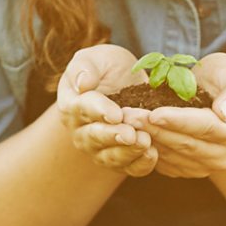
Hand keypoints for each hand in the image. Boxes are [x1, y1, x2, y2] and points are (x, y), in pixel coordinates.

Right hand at [56, 44, 157, 176]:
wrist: (126, 82)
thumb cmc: (107, 67)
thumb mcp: (97, 58)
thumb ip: (85, 67)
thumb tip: (82, 83)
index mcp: (72, 105)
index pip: (82, 109)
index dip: (100, 112)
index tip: (116, 114)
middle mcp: (81, 131)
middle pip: (94, 138)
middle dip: (114, 136)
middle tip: (131, 134)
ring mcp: (99, 148)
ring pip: (110, 157)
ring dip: (128, 152)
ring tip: (145, 143)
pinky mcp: (119, 159)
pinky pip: (128, 167)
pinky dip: (140, 164)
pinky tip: (153, 154)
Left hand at [134, 52, 225, 177]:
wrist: (219, 95)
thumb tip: (225, 113)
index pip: (205, 128)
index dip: (179, 121)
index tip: (154, 112)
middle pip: (185, 144)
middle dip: (155, 129)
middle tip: (128, 115)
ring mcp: (208, 166)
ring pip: (173, 155)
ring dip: (147, 139)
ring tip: (126, 121)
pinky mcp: (191, 169)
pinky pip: (167, 163)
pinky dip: (149, 149)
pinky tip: (132, 134)